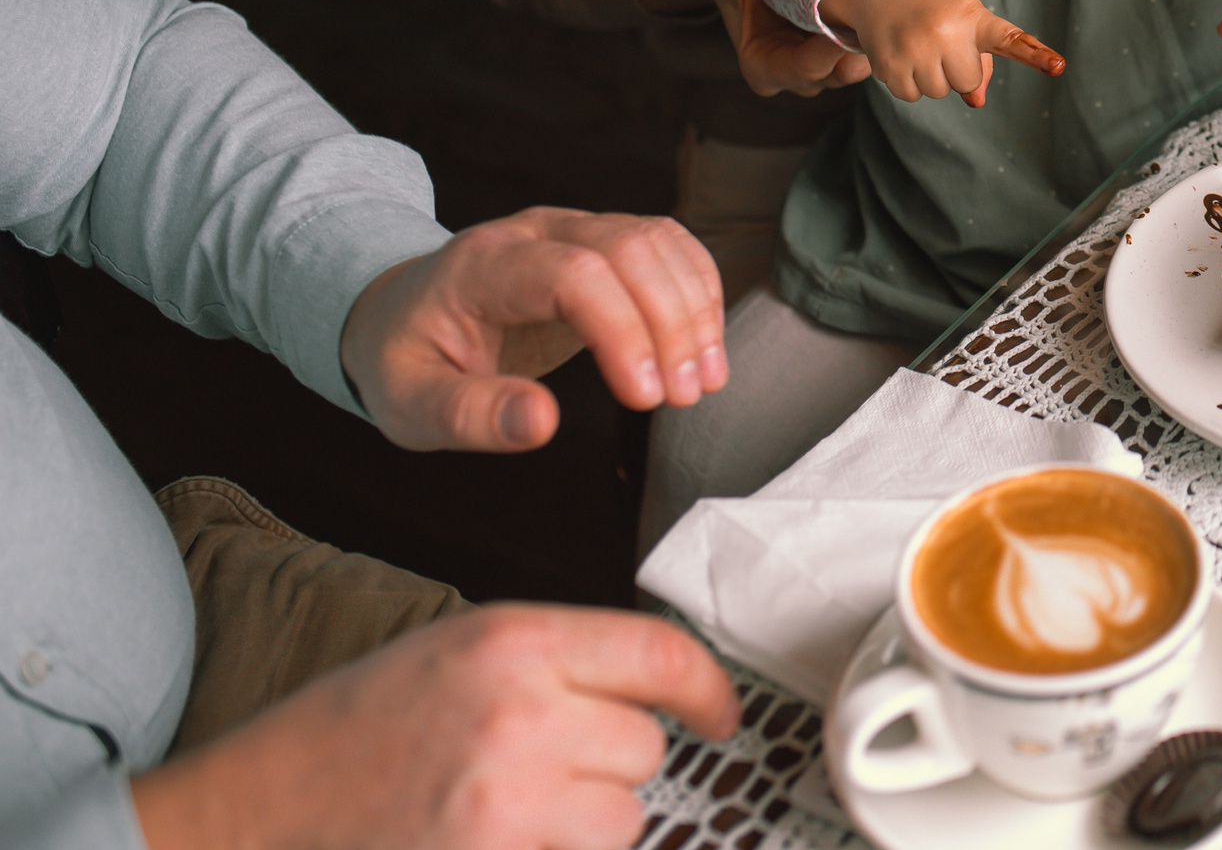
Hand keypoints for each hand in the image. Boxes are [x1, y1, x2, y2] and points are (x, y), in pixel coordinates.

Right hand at [130, 605, 738, 849]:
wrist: (251, 817)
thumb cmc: (346, 733)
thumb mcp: (451, 651)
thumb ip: (554, 660)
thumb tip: (652, 688)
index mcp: (513, 640)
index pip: (660, 654)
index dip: (706, 690)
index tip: (720, 714)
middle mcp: (522, 714)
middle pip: (644, 746)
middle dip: (605, 763)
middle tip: (532, 768)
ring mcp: (509, 802)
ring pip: (622, 817)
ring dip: (582, 824)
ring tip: (503, 812)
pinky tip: (492, 842)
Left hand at [341, 208, 726, 450]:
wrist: (399, 312)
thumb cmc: (405, 359)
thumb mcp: (410, 403)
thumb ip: (469, 415)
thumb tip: (541, 425)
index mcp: (482, 265)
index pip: (573, 274)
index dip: (621, 331)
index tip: (643, 398)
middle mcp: (534, 231)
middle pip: (628, 248)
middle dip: (671, 323)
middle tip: (684, 396)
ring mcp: (572, 228)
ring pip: (657, 242)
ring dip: (694, 308)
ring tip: (705, 380)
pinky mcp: (601, 242)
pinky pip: (666, 247)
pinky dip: (696, 291)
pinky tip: (703, 345)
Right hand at [698, 0, 874, 97]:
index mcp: (763, 65)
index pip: (796, 72)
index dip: (818, 58)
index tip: (838, 37)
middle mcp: (801, 70)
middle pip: (838, 73)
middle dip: (858, 50)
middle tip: (877, 20)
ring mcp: (830, 58)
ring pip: (863, 60)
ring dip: (877, 37)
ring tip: (889, 6)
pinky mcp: (851, 40)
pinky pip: (874, 40)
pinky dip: (883, 22)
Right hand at [822, 0, 1064, 106]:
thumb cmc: (933, 4)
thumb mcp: (963, 19)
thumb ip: (980, 62)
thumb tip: (976, 102)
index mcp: (972, 17)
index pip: (1008, 39)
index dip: (1035, 55)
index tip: (1058, 67)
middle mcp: (944, 31)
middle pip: (967, 82)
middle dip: (956, 70)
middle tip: (940, 43)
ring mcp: (914, 49)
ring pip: (938, 92)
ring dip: (930, 76)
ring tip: (918, 44)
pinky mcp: (889, 65)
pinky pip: (911, 95)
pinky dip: (907, 81)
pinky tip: (901, 53)